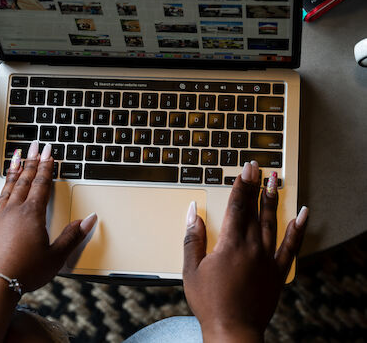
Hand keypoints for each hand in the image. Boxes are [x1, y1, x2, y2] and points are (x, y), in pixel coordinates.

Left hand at [0, 142, 96, 291]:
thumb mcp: (56, 256)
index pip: (41, 184)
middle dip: (30, 162)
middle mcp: (13, 212)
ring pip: (5, 191)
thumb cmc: (26, 272)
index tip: (48, 151)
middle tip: (33, 146)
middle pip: (23, 182)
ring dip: (11, 175)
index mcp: (32, 214)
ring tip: (13, 158)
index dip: (46, 166)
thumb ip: (73, 236)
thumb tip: (90, 219)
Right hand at [182, 161, 307, 341]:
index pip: (237, 207)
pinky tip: (302, 215)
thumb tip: (193, 211)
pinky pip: (291, 247)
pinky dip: (298, 230)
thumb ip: (192, 237)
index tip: (245, 169)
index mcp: (230, 245)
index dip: (241, 186)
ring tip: (274, 181)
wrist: (233, 331)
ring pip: (272, 222)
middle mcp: (252, 248)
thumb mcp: (191, 269)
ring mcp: (267, 259)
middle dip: (255, 186)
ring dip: (272, 200)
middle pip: (254, 210)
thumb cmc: (209, 302)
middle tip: (257, 167)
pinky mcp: (277, 272)